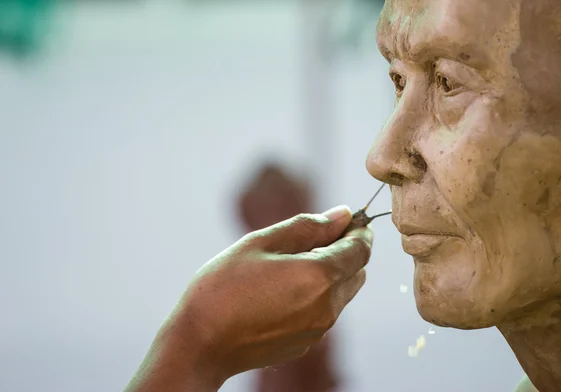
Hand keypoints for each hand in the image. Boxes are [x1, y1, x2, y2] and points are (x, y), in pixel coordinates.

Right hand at [125, 205, 372, 391]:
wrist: (199, 344)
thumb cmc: (223, 288)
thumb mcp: (261, 243)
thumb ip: (307, 227)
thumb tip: (342, 215)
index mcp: (319, 277)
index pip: (361, 249)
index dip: (359, 230)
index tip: (349, 219)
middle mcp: (327, 307)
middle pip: (357, 271)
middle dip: (345, 250)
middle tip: (312, 237)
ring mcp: (318, 329)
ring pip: (342, 292)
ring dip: (330, 273)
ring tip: (289, 264)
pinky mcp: (306, 344)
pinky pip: (325, 311)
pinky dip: (316, 295)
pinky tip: (281, 290)